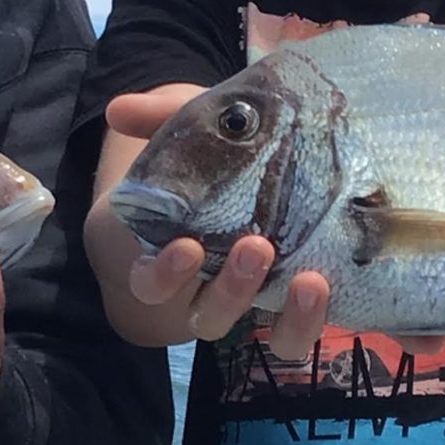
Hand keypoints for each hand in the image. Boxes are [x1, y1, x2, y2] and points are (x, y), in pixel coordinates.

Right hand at [100, 85, 339, 351]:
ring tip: (309, 281)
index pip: (152, 282)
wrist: (271, 154)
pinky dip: (309, 323)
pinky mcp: (291, 302)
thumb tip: (118, 110)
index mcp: (174, 253)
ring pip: (255, 332)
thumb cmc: (218, 150)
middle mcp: (208, 288)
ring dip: (280, 317)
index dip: (164, 275)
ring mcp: (253, 299)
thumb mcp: (194, 126)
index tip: (186, 247)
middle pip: (206, 315)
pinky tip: (326, 289)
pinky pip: (293, 334)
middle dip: (230, 289)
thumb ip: (159, 118)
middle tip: (257, 246)